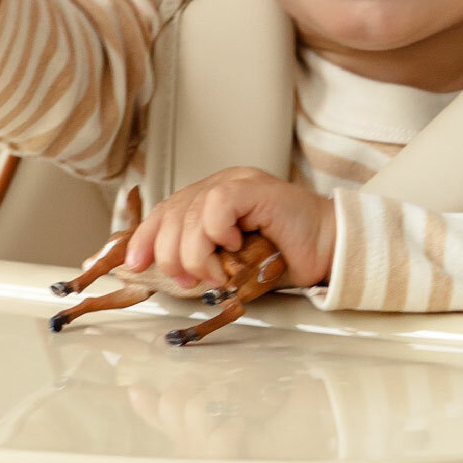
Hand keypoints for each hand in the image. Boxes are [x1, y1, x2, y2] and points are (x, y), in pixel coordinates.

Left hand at [121, 168, 336, 290]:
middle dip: (170, 254)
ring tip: (215, 272)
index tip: (133, 265)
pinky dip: (218, 231)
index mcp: (209, 199)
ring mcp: (238, 182)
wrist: (329, 251)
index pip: (165, 211)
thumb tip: (163, 273)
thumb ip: (200, 258)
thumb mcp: (229, 262)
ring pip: (191, 213)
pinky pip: (219, 204)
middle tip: (187, 279)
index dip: (144, 238)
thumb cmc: (283, 259)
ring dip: (195, 253)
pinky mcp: (256, 187)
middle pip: (172, 213)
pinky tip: (234, 245)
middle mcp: (220, 185)